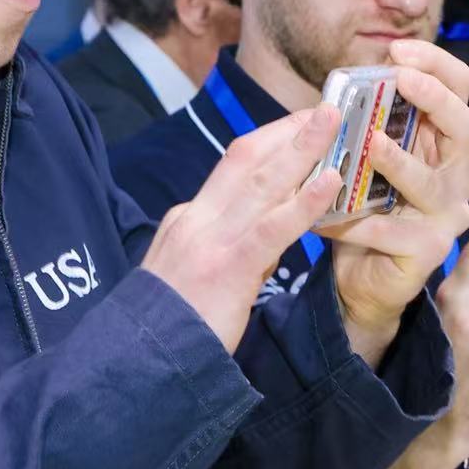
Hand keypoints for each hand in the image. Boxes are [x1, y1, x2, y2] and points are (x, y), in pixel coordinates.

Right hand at [143, 105, 340, 352]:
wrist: (135, 361)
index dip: (271, 142)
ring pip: (262, 182)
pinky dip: (304, 201)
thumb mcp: (186, 274)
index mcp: (188, 220)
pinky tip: (331, 182)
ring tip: (333, 121)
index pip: (233, 168)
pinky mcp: (227, 269)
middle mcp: (197, 219)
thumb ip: (219, 247)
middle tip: (325, 107)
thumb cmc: (167, 326)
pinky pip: (272, 228)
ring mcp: (210, 241)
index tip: (300, 125)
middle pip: (246, 160)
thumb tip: (258, 234)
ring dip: (302, 147)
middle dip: (287, 130)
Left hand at [316, 41, 468, 364]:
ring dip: (398, 160)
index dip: (435, 62)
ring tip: (368, 143)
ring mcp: (447, 215)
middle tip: (399, 79)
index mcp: (443, 143)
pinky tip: (325, 217)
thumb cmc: (365, 206)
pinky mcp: (428, 251)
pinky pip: (394, 232)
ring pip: (432, 182)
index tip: (397, 47)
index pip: (459, 89)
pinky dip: (357, 222)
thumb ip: (367, 121)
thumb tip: (343, 82)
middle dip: (434, 98)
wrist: (362, 276)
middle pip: (465, 126)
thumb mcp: (367, 156)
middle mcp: (456, 175)